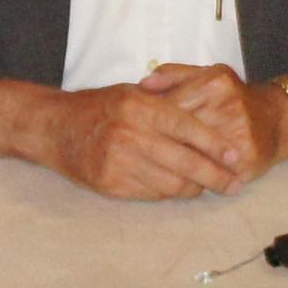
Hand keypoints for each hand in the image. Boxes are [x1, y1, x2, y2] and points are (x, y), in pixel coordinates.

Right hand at [37, 80, 243, 200]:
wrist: (53, 128)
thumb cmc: (97, 107)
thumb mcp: (132, 93)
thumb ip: (167, 103)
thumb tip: (209, 118)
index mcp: (140, 106)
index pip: (188, 128)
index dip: (215, 145)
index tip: (234, 157)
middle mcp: (130, 133)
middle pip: (185, 162)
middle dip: (215, 176)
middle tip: (233, 184)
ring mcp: (119, 161)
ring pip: (171, 184)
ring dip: (193, 188)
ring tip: (207, 187)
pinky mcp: (110, 184)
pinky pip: (151, 194)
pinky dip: (168, 193)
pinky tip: (177, 189)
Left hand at [143, 62, 287, 186]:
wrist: (277, 119)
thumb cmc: (232, 97)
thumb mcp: (205, 75)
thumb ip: (172, 74)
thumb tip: (142, 84)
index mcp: (214, 83)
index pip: (170, 106)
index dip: (147, 123)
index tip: (132, 131)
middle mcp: (228, 107)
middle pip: (179, 134)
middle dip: (156, 146)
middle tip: (135, 155)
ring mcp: (239, 135)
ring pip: (193, 157)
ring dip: (171, 166)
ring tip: (151, 170)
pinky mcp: (247, 160)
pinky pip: (212, 175)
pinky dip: (193, 181)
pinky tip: (177, 183)